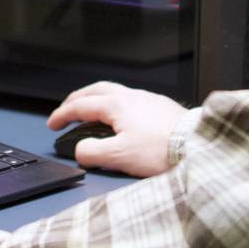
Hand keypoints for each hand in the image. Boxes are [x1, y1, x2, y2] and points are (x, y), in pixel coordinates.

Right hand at [47, 81, 188, 176]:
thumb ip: (92, 153)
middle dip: (77, 99)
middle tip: (67, 110)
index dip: (62, 115)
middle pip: (96, 90)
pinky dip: (117, 105)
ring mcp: (148, 100)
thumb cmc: (160, 151)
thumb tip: (81, 150)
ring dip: (98, 99)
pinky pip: (132, 100)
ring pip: (115, 92)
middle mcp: (131, 97)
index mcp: (116, 105)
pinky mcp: (162, 107)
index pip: (81, 106)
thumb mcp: (118, 157)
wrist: (196, 145)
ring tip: (93, 111)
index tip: (52, 124)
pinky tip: (123, 118)